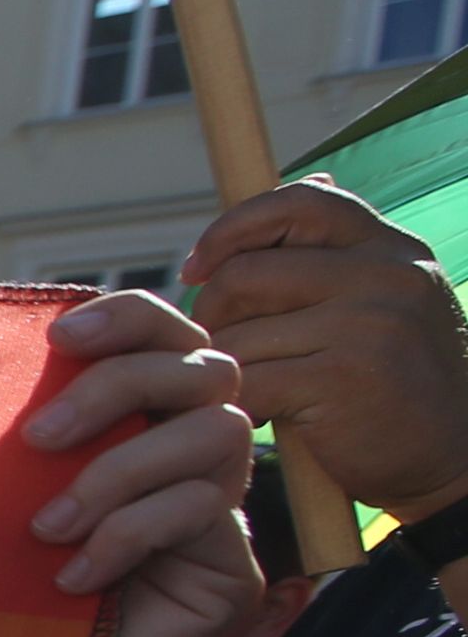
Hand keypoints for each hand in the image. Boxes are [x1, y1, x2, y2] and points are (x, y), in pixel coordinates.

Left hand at [21, 289, 261, 636]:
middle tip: (39, 440)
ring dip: (120, 471)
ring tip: (48, 529)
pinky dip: (131, 534)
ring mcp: (221, 510)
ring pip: (217, 434)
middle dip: (120, 388)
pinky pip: (202, 512)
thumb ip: (7, 440)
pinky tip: (75, 579)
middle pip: (207, 368)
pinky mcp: (235, 567)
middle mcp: (191, 455)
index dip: (129, 317)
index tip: (57, 336)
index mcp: (139, 422)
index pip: (168, 332)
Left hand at [186, 178, 467, 526]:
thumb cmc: (400, 384)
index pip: (298, 202)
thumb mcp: (390, 300)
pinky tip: (252, 416)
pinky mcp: (344, 377)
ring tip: (239, 389)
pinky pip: (249, 381)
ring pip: (239, 334)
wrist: (455, 461)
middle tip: (216, 351)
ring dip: (220, 369)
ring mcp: (369, 324)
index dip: (232, 229)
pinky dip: (235, 403)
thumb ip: (345, 251)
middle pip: (246, 274)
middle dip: (211, 316)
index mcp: (393, 249)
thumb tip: (317, 175)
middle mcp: (388, 275)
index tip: (196, 269)